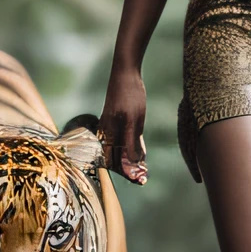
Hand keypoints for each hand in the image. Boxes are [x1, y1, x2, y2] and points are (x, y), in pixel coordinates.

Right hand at [100, 64, 147, 184]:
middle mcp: (106, 132)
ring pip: (120, 150)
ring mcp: (112, 126)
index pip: (111, 161)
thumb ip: (132, 142)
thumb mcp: (133, 120)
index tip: (139, 180)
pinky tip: (141, 155)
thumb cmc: (129, 95)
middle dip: (129, 169)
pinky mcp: (119, 121)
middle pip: (115, 158)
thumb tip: (134, 163)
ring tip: (144, 170)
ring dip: (131, 161)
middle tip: (143, 178)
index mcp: (106, 133)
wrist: (126, 72)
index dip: (125, 172)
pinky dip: (132, 149)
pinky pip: (124, 140)